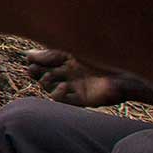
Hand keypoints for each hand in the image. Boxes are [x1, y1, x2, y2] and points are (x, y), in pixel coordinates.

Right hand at [25, 49, 152, 107]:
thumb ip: (50, 54)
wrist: (124, 73)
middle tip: (34, 70)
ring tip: (49, 78)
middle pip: (43, 76)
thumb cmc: (99, 57)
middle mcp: (70, 74)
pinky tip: (64, 86)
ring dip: (45, 84)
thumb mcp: (71, 51)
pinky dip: (58, 95)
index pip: (44, 64)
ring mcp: (75, 87)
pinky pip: (63, 101)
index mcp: (68, 60)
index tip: (31, 61)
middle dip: (36, 74)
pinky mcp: (82, 100)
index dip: (35, 63)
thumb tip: (27, 55)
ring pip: (50, 89)